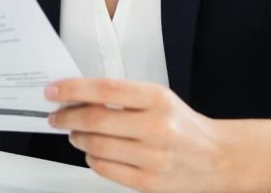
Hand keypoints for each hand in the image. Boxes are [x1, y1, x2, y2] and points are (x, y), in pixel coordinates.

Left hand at [47, 78, 227, 192]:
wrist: (217, 157)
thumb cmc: (182, 125)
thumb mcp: (158, 99)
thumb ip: (122, 96)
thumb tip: (77, 96)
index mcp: (157, 99)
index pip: (105, 90)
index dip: (73, 89)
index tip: (54, 91)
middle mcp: (157, 127)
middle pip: (95, 120)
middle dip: (67, 118)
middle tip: (57, 117)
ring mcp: (153, 157)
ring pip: (96, 146)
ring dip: (77, 138)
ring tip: (75, 134)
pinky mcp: (149, 182)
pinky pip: (105, 169)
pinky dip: (92, 159)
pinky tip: (94, 152)